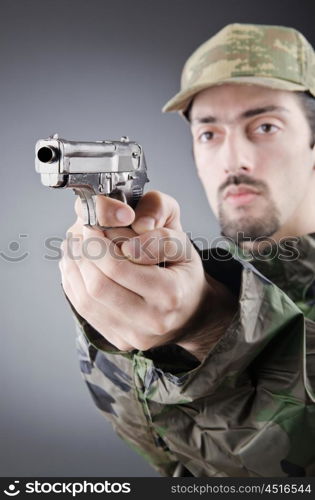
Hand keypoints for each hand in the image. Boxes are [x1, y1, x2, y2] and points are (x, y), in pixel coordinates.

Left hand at [59, 192, 235, 357]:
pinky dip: (75, 286)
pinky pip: (86, 313)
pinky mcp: (121, 341)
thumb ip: (159, 237)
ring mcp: (134, 336)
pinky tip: (76, 267)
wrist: (193, 312)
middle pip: (97, 287)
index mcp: (170, 293)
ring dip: (73, 270)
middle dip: (82, 257)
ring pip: (86, 302)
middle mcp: (152, 320)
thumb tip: (126, 247)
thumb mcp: (184, 244)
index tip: (91, 226)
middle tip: (79, 236)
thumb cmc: (184, 273)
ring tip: (74, 248)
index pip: (117, 267)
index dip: (96, 244)